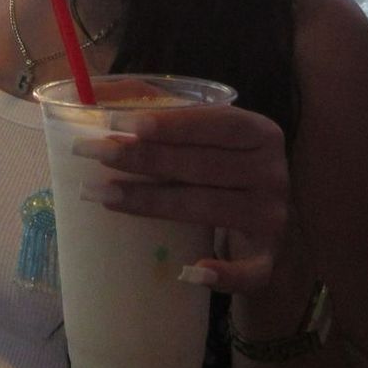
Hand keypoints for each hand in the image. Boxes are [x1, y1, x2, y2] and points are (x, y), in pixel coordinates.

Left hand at [79, 103, 289, 292]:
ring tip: (103, 194)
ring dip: (152, 203)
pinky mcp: (268, 258)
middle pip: (203, 166)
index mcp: (261, 132)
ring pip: (208, 209)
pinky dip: (224, 274)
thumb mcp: (201, 131)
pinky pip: (249, 271)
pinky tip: (190, 272)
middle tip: (94, 153)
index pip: (215, 123)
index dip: (168, 123)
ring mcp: (272, 217)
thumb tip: (96, 92)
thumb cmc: (219, 164)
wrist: (260, 217)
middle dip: (144, 158)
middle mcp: (273, 173)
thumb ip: (160, 107)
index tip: (118, 124)